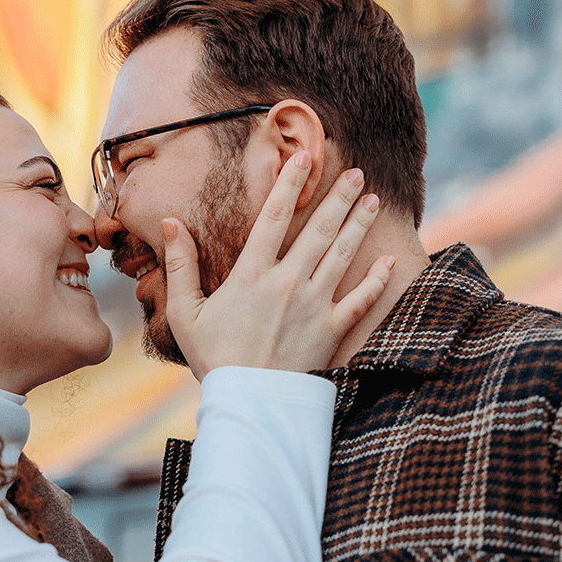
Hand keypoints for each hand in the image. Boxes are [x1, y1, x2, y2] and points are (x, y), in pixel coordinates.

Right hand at [161, 156, 392, 379]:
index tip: (302, 158)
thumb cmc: (213, 359)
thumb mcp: (184, 313)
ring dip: (360, 225)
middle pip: (318, 230)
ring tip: (374, 200)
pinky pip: (360, 300)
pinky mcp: (330, 331)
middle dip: (339, 197)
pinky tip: (391, 260)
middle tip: (357, 173)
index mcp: (251, 275)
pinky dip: (377, 280)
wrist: (248, 403)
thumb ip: (179, 265)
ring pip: (342, 256)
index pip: (272, 218)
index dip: (288, 185)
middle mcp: (287, 283)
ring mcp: (313, 306)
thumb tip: (170, 222)